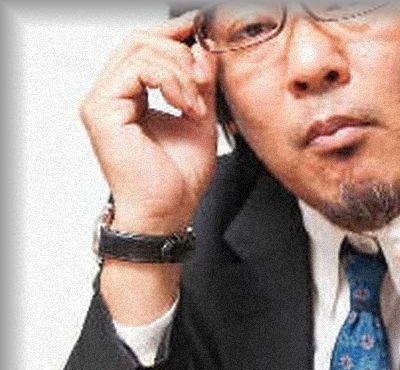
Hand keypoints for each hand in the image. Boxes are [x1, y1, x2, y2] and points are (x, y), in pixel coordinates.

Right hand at [80, 13, 217, 233]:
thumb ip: (200, 84)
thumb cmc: (179, 180)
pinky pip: (137, 68)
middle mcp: (111, 96)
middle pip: (140, 40)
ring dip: (180, 71)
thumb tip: (203, 50)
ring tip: (196, 105)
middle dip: (181, 54)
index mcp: (128, 97)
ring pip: (140, 49)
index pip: (143, 47)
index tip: (199, 35)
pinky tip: (186, 105)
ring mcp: (102, 102)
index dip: (172, 34)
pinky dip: (171, 80)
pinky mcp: (102, 109)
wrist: (168, 212)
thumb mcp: (200, 120)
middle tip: (204, 81)